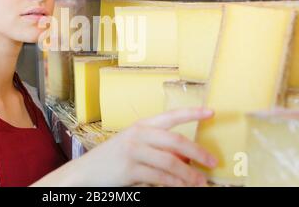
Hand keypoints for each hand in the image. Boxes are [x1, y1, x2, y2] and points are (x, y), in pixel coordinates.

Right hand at [73, 107, 216, 186]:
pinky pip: (160, 178)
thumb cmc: (112, 158)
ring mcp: (134, 152)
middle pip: (177, 141)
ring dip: (190, 175)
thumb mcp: (133, 145)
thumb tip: (185, 156)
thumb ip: (156, 147)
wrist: (85, 172)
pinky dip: (175, 184)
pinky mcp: (130, 170)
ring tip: (201, 182)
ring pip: (171, 163)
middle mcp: (138, 135)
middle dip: (198, 152)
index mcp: (141, 125)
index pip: (171, 116)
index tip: (211, 112)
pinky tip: (183, 187)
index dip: (192, 113)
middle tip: (213, 162)